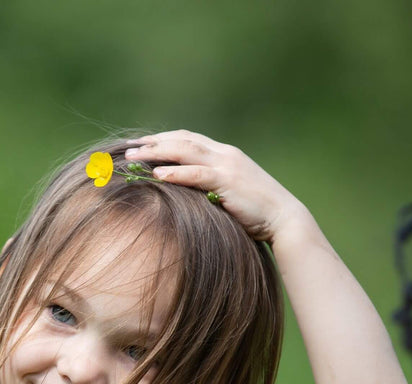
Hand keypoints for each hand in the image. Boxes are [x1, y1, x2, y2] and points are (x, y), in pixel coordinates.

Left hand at [125, 129, 309, 243]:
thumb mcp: (228, 193)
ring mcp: (227, 166)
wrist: (284, 218)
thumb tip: (184, 193)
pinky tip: (157, 174)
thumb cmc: (255, 211)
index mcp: (224, 154)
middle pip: (182, 140)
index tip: (139, 144)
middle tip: (128, 149)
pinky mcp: (228, 181)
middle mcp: (224, 154)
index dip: (162, 139)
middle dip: (153, 143)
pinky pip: (196, 174)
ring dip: (157, 153)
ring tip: (134, 159)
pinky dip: (175, 172)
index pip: (187, 138)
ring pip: (185, 151)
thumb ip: (208, 186)